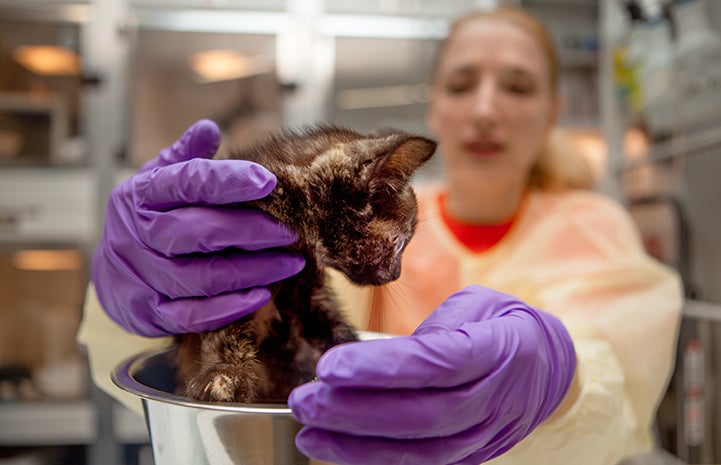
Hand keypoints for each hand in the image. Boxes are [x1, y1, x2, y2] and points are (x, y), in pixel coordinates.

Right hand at [91, 119, 304, 336]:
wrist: (109, 275)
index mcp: (141, 195)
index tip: (270, 181)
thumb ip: (185, 158)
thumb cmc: (149, 219)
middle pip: (198, 232)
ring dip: (252, 271)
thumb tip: (208, 127)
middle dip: (251, 231)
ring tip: (292, 262)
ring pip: (202, 276)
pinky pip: (193, 315)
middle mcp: (137, 234)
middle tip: (292, 231)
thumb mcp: (157, 182)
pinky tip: (263, 295)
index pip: (186, 183)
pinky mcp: (149, 313)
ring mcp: (141, 276)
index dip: (228, 181)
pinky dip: (229, 307)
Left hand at [289, 285, 575, 464]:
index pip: (435, 363)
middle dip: (356, 412)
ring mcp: (486, 434)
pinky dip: (381, 463)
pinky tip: (340, 454)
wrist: (547, 365)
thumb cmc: (499, 324)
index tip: (329, 367)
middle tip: (306, 402)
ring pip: (422, 452)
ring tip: (311, 435)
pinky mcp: (474, 455)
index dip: (381, 368)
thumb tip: (377, 361)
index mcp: (495, 349)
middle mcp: (493, 399)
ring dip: (359, 448)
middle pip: (422, 415)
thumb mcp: (474, 304)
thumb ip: (432, 331)